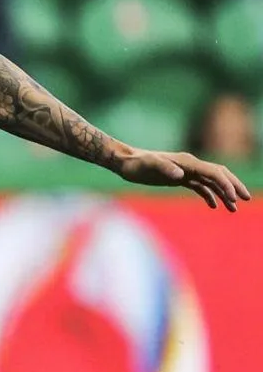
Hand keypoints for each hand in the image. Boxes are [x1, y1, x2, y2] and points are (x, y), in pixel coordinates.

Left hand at [115, 148, 250, 210]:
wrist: (125, 162)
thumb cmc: (136, 163)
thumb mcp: (149, 165)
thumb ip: (164, 168)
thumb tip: (181, 176)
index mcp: (188, 162)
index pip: (214, 172)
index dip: (226, 184)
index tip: (233, 198)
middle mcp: (190, 165)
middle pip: (219, 175)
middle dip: (233, 186)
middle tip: (246, 199)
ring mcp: (186, 172)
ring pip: (211, 182)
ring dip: (223, 194)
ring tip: (233, 208)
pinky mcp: (179, 178)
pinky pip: (200, 186)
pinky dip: (209, 195)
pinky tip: (213, 206)